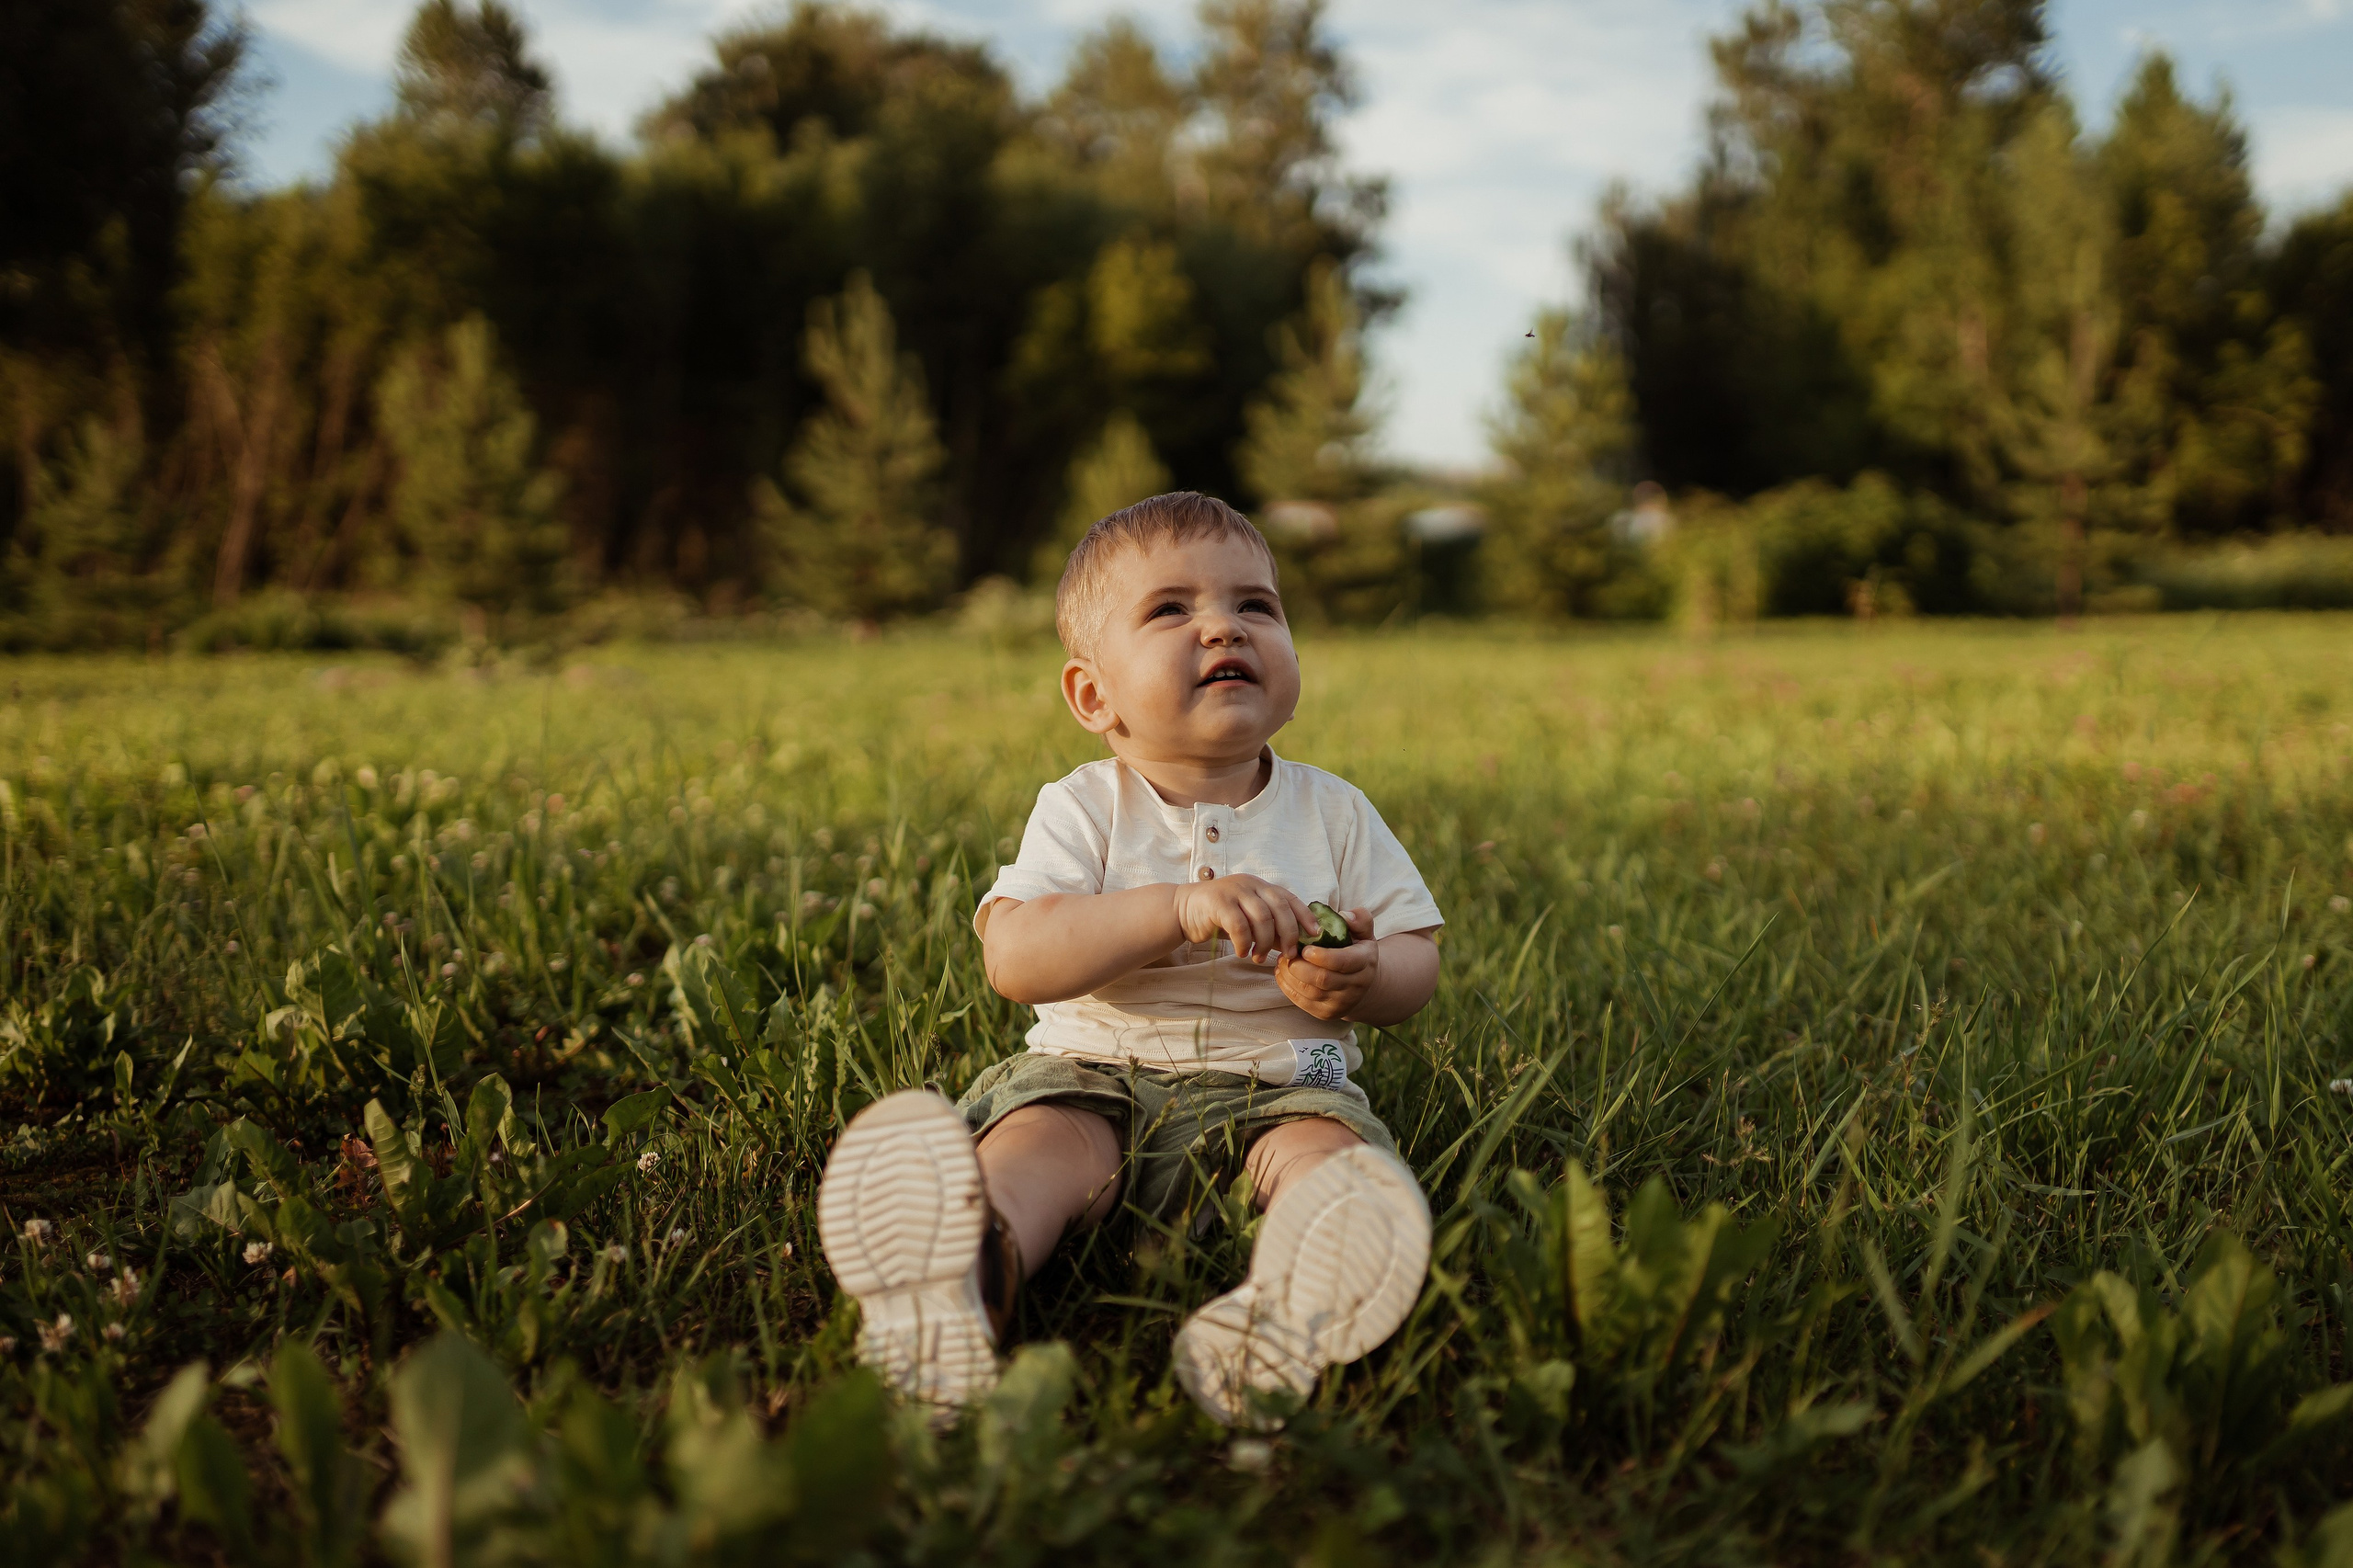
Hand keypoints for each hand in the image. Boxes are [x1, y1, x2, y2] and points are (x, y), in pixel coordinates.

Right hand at [1171, 873, 1317, 963]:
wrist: (1183, 911)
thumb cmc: (1219, 918)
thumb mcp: (1249, 920)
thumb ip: (1271, 928)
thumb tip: (1296, 945)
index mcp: (1260, 886)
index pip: (1289, 898)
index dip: (1305, 916)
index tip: (1315, 935)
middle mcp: (1250, 884)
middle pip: (1279, 907)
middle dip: (1288, 933)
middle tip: (1288, 955)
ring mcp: (1233, 891)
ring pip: (1262, 917)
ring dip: (1265, 942)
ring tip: (1259, 958)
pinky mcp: (1217, 902)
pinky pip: (1239, 925)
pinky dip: (1245, 942)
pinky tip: (1243, 953)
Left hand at [1275, 907, 1378, 1019]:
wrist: (1362, 983)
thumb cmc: (1357, 950)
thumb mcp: (1363, 932)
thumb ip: (1359, 919)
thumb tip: (1344, 915)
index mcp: (1365, 963)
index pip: (1343, 962)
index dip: (1322, 956)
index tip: (1305, 948)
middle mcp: (1356, 986)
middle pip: (1323, 980)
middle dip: (1300, 966)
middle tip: (1287, 953)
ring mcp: (1341, 1003)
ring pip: (1309, 992)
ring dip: (1290, 976)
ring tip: (1283, 961)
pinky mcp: (1326, 1013)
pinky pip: (1302, 1002)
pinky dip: (1287, 986)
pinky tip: (1283, 973)